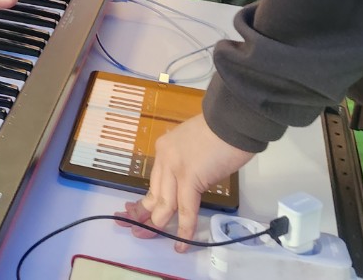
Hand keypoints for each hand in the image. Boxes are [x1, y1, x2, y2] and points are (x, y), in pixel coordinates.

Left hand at [114, 115, 254, 250]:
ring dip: (158, 225)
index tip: (131, 211)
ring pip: (164, 204)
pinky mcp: (190, 178)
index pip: (152, 181)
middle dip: (142, 215)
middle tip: (134, 230)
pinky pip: (186, 210)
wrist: (231, 119)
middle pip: (153, 194)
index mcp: (164, 149)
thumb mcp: (193, 146)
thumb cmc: (220, 131)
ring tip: (149, 238)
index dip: (143, 200)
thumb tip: (190, 185)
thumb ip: (187, 164)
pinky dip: (184, 229)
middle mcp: (165, 159)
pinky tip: (181, 243)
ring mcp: (175, 168)